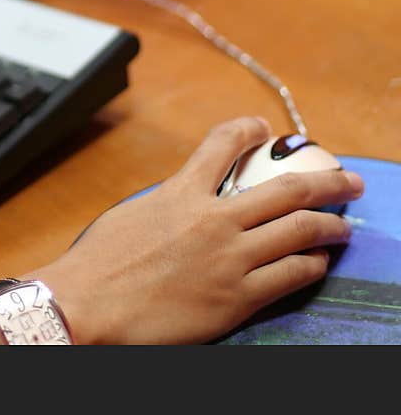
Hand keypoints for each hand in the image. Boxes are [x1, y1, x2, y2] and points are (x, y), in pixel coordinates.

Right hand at [29, 117, 364, 344]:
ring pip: (301, 230)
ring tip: (342, 225)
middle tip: (347, 181)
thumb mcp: (131, 216)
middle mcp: (213, 220)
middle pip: (288, 189)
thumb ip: (166, 205)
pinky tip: (316, 263)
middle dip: (328, 181)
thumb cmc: (97, 264)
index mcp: (180, 194)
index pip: (223, 145)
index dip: (249, 130)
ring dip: (330, 225)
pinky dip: (311, 265)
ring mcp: (229, 259)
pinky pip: (291, 275)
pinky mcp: (236, 298)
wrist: (86, 304)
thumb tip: (185, 205)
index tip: (263, 128)